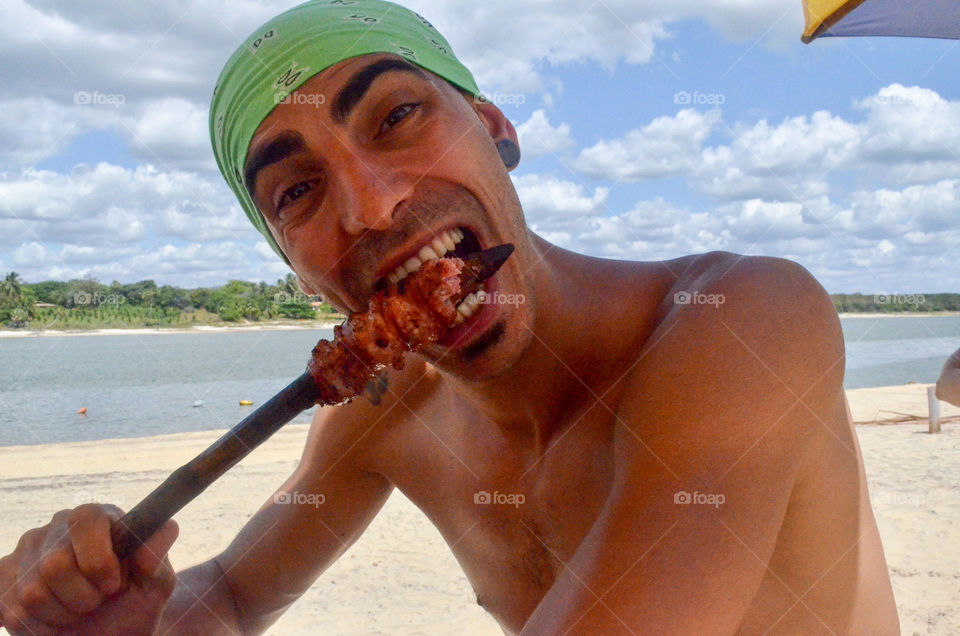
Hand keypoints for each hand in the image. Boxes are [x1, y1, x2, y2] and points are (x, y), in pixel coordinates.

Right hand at [0, 504, 177, 635]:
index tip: (113, 584)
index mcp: (99, 518)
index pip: (87, 519)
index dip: (98, 558)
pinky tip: (55, 618)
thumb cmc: (132, 605)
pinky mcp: (5, 578)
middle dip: (83, 596)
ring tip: (78, 610)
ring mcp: (27, 550)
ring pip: (33, 592)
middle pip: (55, 564)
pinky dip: (41, 626)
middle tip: (97, 601)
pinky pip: (13, 611)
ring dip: (63, 614)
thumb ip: (158, 557)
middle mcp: (59, 526)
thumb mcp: (155, 585)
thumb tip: (166, 527)